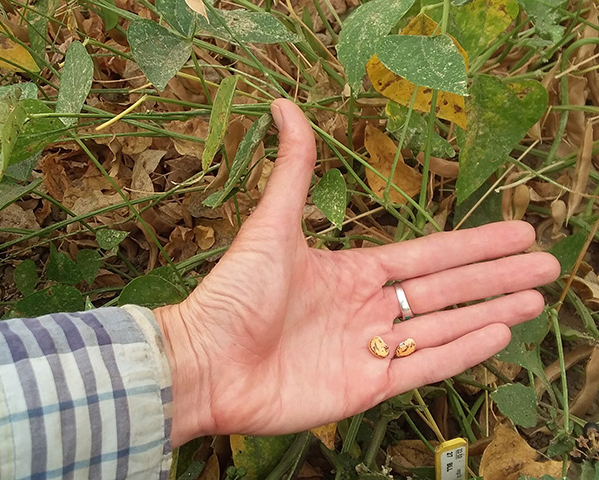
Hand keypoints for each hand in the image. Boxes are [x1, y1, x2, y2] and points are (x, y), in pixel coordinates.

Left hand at [154, 99, 559, 446]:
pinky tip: (497, 337)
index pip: (427, 256)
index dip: (473, 245)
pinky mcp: (365, 388)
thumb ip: (294, 170)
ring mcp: (369, 351)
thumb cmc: (234, 294)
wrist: (205, 362)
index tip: (516, 232)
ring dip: (489, 313)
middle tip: (546, 266)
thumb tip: (286, 107)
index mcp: (352, 272)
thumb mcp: (272, 225)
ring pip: (442, 328)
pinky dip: (462, 353)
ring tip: (533, 301)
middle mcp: (367, 310)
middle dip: (496, 277)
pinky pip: (424, 368)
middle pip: (445, 290)